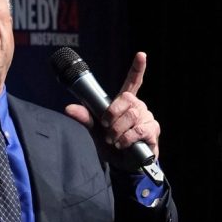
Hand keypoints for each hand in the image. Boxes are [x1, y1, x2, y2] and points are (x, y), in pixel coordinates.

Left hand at [64, 52, 160, 167]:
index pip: (133, 82)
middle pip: (127, 99)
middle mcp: (138, 107)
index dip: (137, 69)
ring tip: (113, 139)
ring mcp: (147, 118)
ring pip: (132, 115)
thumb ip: (85, 118)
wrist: (123, 165)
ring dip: (118, 129)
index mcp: (124, 104)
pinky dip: (126, 138)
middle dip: (112, 114)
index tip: (141, 55)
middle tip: (106, 127)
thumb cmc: (111, 144)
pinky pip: (139, 129)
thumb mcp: (95, 131)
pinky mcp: (153, 131)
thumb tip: (68, 108)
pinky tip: (122, 144)